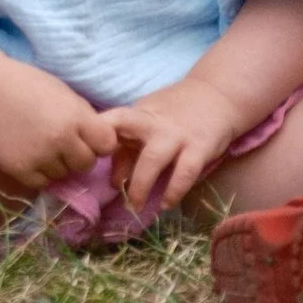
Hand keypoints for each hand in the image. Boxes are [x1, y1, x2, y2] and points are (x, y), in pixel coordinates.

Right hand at [0, 60, 119, 188]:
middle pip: (86, 163)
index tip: (86, 135)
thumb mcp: (63, 93)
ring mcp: (39, 157)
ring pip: (63, 174)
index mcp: (75, 117)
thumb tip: (104, 142)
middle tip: (60, 139)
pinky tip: (28, 151)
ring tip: (39, 142)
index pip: (106, 145)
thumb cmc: (26, 84)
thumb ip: (84, 117)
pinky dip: (38, 170)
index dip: (98, 141)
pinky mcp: (19, 170)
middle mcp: (60, 140)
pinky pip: (42, 182)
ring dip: (56, 162)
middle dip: (77, 153)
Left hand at [96, 76, 252, 211]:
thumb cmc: (176, 112)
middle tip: (109, 192)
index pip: (109, 120)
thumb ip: (128, 148)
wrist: (218, 95)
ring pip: (152, 159)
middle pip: (123, 136)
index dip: (94, 136)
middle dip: (111, 163)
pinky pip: (184, 172)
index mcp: (137, 114)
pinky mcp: (199, 147)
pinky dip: (174, 190)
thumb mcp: (148, 122)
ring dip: (141, 185)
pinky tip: (167, 204)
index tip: (84, 158)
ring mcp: (176, 134)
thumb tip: (113, 181)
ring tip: (136, 206)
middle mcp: (153, 122)